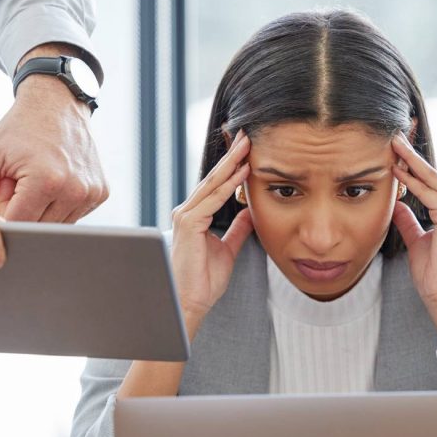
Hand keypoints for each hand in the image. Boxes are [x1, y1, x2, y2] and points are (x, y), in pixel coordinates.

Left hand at [0, 46, 107, 222]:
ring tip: (37, 182)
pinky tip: (55, 181)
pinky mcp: (101, 193)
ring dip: (41, 211)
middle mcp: (75, 190)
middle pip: (38, 228)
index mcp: (46, 181)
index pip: (18, 224)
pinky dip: (58, 205)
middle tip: (18, 184)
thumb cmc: (19, 130)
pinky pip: (72, 215)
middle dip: (23, 212)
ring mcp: (92, 193)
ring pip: (56, 226)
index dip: (3, 214)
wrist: (57, 104)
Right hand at [169, 132, 252, 333]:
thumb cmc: (203, 280)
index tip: (247, 150)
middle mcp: (188, 212)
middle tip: (247, 135)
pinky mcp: (189, 224)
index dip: (232, 166)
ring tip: (247, 144)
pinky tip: (242, 171)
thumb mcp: (228, 249)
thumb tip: (250, 213)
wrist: (190, 301)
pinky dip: (229, 185)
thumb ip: (237, 230)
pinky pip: (213, 199)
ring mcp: (186, 216)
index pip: (216, 186)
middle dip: (231, 156)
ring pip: (213, 183)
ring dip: (232, 163)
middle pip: (213, 178)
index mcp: (196, 217)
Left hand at [390, 134, 436, 337]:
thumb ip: (409, 221)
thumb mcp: (417, 241)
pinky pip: (428, 194)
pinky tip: (397, 172)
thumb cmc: (434, 274)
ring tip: (394, 146)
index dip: (415, 167)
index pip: (432, 184)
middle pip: (433, 175)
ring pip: (432, 179)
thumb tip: (397, 204)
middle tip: (395, 138)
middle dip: (412, 156)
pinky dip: (412, 182)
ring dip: (411, 162)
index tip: (397, 154)